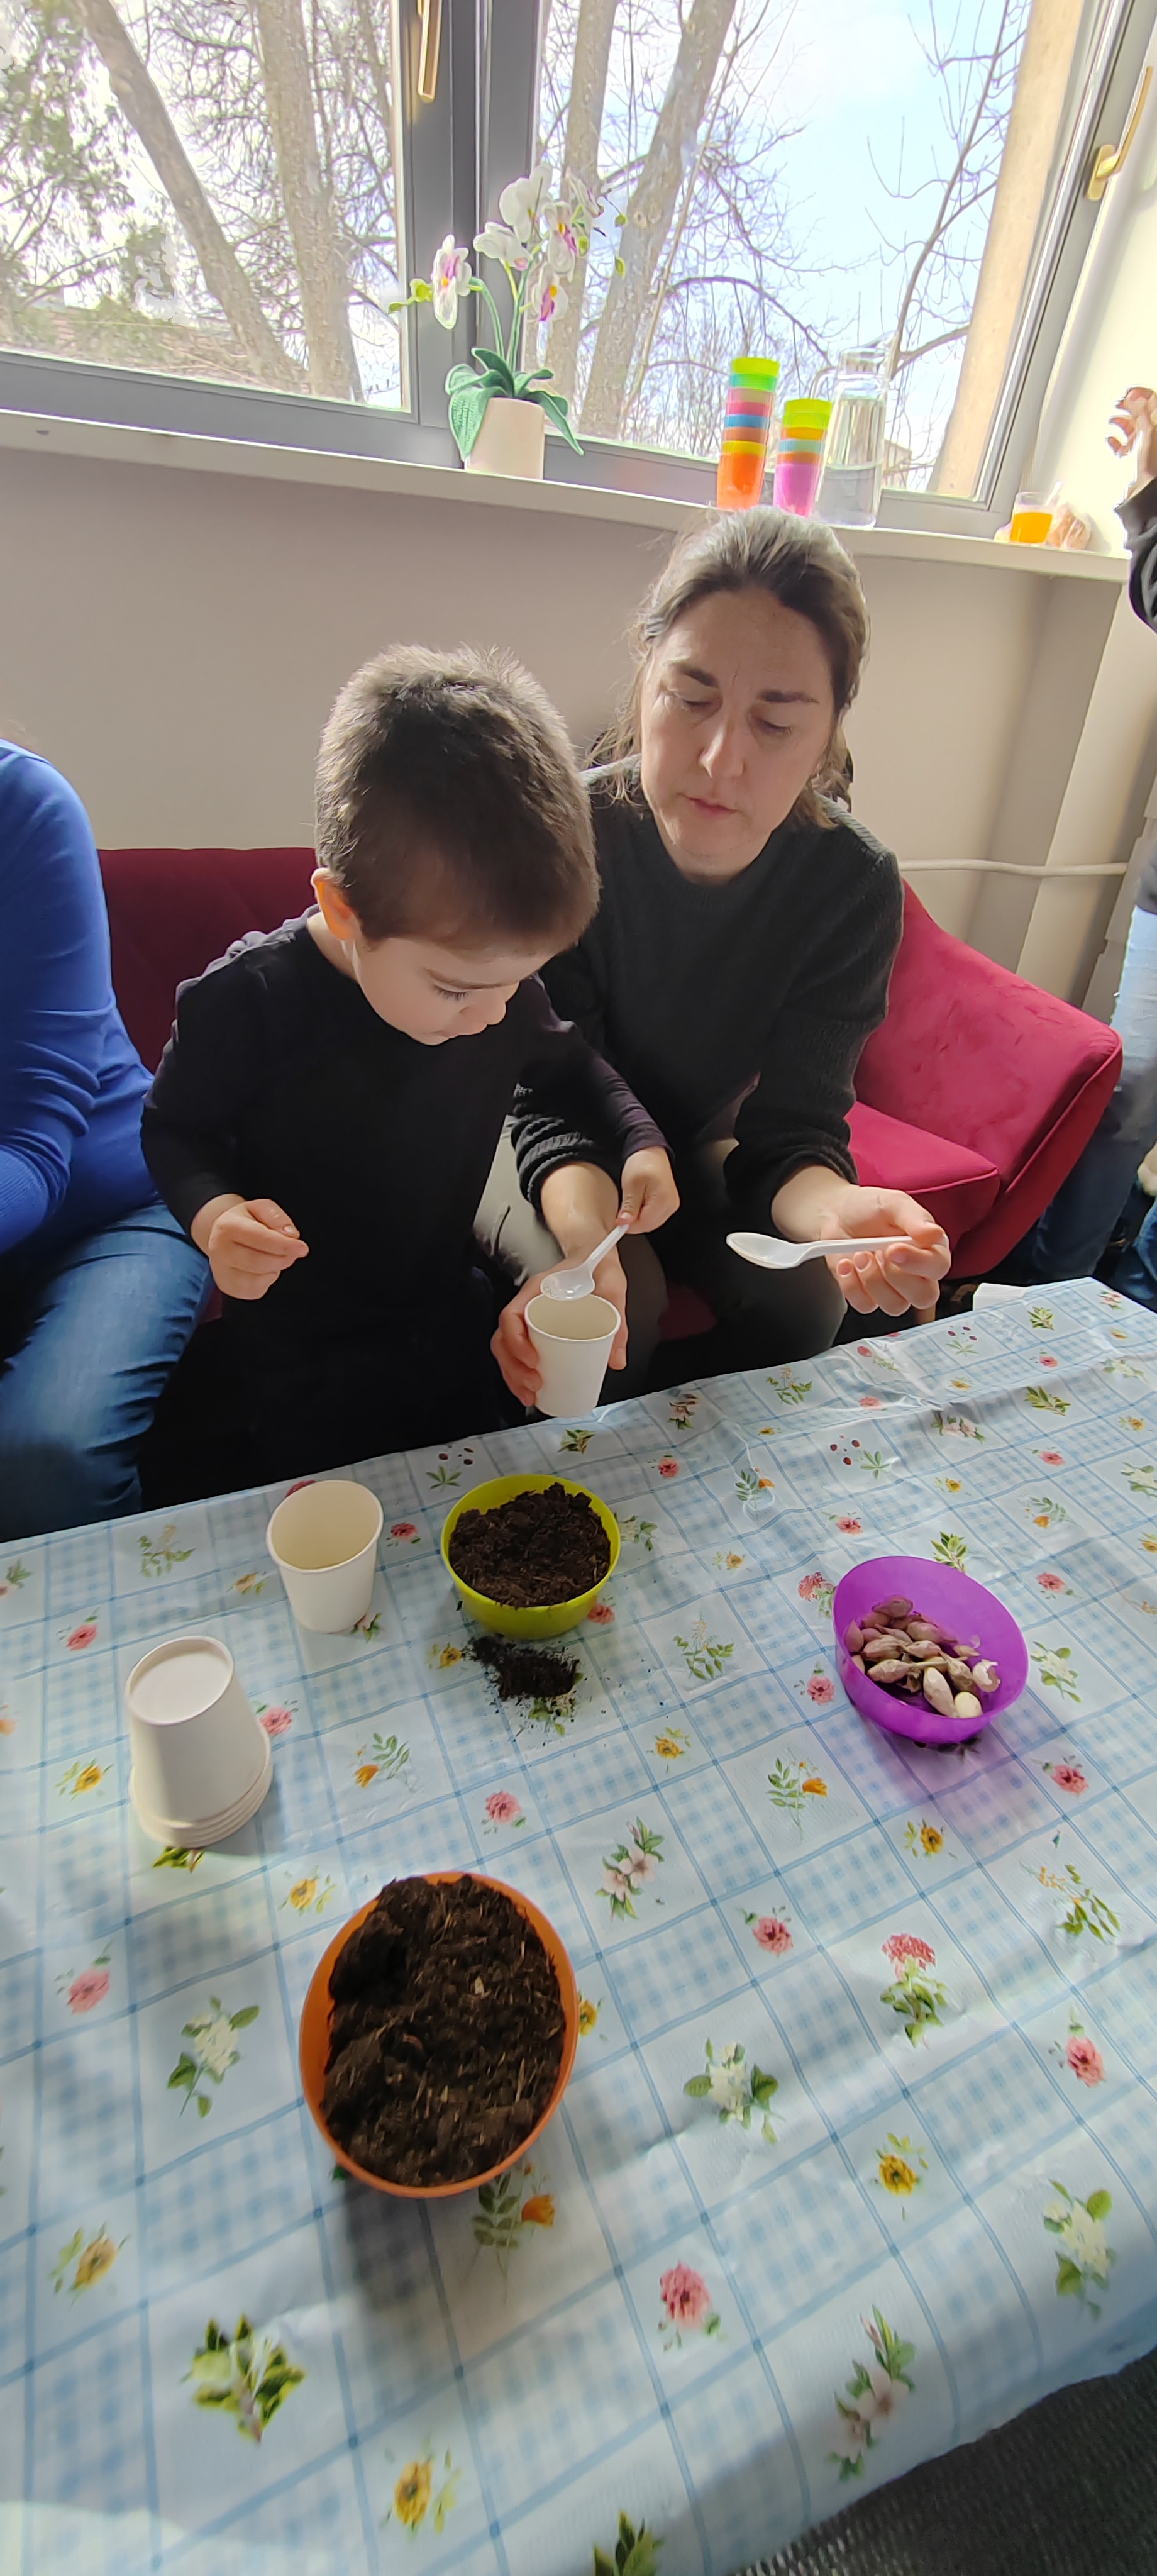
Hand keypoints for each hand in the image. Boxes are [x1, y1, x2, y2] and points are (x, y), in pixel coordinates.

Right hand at [204, 1197, 308, 1300]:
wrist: (220, 1237)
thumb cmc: (244, 1222)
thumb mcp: (259, 1208)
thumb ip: (276, 1217)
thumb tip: (292, 1236)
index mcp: (227, 1226)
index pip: (259, 1238)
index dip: (283, 1244)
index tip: (303, 1248)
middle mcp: (220, 1251)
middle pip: (259, 1262)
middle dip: (284, 1258)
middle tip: (295, 1251)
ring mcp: (222, 1272)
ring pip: (260, 1279)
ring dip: (275, 1268)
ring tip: (270, 1254)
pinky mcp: (229, 1288)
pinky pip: (258, 1289)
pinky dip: (267, 1279)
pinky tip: (262, 1267)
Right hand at [492, 1247, 627, 1406]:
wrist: (595, 1252)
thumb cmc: (597, 1265)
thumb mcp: (612, 1288)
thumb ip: (617, 1322)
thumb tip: (616, 1361)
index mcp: (538, 1290)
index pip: (510, 1316)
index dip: (516, 1342)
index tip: (534, 1360)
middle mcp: (527, 1304)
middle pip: (503, 1339)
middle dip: (513, 1369)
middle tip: (535, 1387)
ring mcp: (529, 1317)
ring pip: (506, 1349)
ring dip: (513, 1376)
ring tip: (531, 1395)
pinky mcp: (536, 1328)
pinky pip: (517, 1351)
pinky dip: (519, 1373)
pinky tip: (530, 1390)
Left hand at [618, 1148, 678, 1233]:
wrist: (651, 1152)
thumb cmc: (643, 1162)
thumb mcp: (631, 1184)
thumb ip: (629, 1206)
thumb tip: (625, 1223)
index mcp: (663, 1199)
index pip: (644, 1224)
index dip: (629, 1225)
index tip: (617, 1222)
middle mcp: (671, 1205)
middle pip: (648, 1225)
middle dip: (634, 1221)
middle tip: (623, 1209)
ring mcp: (671, 1205)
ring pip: (650, 1223)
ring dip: (638, 1217)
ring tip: (633, 1200)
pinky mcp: (668, 1204)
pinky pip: (654, 1217)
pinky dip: (644, 1213)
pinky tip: (639, 1202)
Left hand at [818, 1186, 948, 1322]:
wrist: (837, 1214)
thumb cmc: (871, 1208)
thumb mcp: (893, 1203)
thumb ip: (915, 1218)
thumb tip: (934, 1234)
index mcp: (930, 1249)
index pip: (939, 1267)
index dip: (918, 1263)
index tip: (894, 1249)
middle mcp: (916, 1273)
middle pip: (924, 1296)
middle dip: (896, 1276)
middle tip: (878, 1252)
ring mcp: (893, 1288)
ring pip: (895, 1306)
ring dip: (872, 1280)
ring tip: (860, 1255)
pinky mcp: (869, 1296)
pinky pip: (866, 1306)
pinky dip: (852, 1286)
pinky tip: (846, 1264)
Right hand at [1108, 386, 1156, 489]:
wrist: (1145, 487)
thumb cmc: (1151, 463)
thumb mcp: (1147, 431)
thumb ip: (1141, 412)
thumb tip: (1134, 396)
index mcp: (1155, 424)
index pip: (1151, 400)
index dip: (1140, 393)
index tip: (1129, 392)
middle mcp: (1150, 432)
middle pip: (1139, 412)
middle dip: (1128, 405)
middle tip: (1119, 403)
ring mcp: (1141, 443)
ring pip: (1130, 426)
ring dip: (1120, 421)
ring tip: (1113, 420)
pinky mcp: (1132, 455)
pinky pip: (1122, 443)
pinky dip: (1115, 440)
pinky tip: (1112, 439)